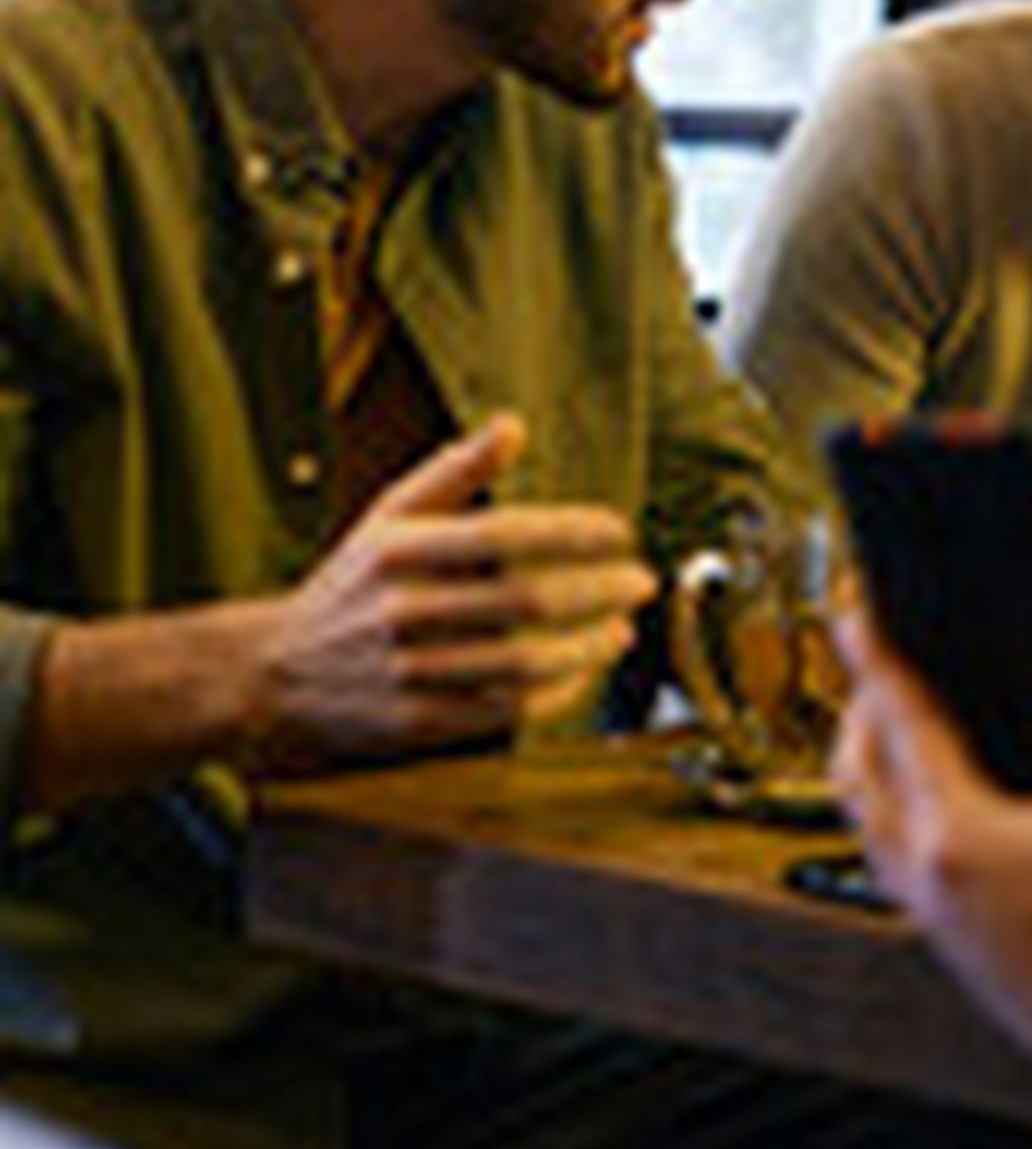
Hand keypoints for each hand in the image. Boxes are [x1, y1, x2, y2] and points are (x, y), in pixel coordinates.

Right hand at [235, 413, 656, 767]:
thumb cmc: (349, 585)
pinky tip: (582, 672)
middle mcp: (401, 610)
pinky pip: (506, 709)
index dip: (572, 532)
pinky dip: (556, 693)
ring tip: (623, 630)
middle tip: (640, 581)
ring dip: (588, 647)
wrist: (274, 673)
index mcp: (397, 550)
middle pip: (526, 601)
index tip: (619, 530)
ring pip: (524, 662)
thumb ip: (454, 471)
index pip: (504, 534)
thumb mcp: (387, 516)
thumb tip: (513, 424)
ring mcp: (409, 672)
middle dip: (599, 590)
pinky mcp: (418, 723)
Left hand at [833, 601, 1031, 1109]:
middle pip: (859, 778)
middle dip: (863, 713)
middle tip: (889, 670)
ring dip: (879, 769)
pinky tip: (969, 811)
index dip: (878, 656)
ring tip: (918, 732)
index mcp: (959, 839)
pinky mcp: (964, 951)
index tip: (856, 611)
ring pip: (874, 828)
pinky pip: (903, 869)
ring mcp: (942, 924)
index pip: (899, 722)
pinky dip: (908, 819)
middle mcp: (931, 883)